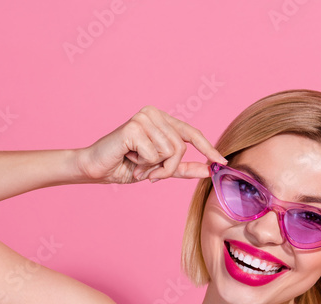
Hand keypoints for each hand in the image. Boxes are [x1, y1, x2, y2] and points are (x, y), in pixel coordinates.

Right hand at [75, 106, 227, 184]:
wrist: (97, 169)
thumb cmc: (125, 166)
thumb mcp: (160, 169)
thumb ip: (183, 168)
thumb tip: (209, 169)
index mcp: (162, 120)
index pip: (192, 133)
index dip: (208, 148)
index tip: (223, 162)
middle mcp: (154, 113)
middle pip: (182, 147)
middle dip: (168, 167)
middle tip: (150, 173)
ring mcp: (144, 117)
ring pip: (170, 151)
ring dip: (154, 167)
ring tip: (138, 164)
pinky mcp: (135, 126)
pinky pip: (155, 154)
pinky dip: (144, 164)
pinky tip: (129, 159)